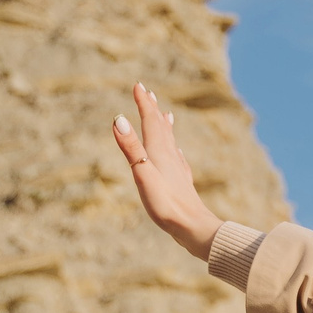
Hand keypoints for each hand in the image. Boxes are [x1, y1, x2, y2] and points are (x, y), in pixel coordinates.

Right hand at [113, 82, 218, 258]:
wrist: (193, 227)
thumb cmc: (166, 204)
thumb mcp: (142, 174)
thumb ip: (131, 147)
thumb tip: (119, 118)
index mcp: (159, 152)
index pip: (150, 121)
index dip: (143, 103)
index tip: (138, 85)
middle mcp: (170, 157)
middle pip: (161, 127)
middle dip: (153, 110)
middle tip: (149, 93)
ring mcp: (177, 169)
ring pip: (170, 141)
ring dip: (164, 126)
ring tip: (166, 115)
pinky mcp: (181, 183)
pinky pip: (177, 158)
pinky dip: (173, 148)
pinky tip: (176, 153)